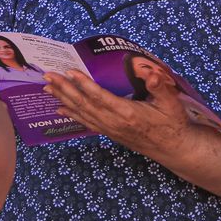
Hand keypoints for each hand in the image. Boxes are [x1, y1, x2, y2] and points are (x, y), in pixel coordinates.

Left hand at [44, 69, 197, 157]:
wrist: (173, 147)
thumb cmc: (172, 122)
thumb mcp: (171, 103)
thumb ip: (160, 86)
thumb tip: (151, 73)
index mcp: (127, 113)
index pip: (100, 97)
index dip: (84, 85)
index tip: (69, 72)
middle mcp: (114, 123)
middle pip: (84, 105)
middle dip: (64, 90)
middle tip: (48, 77)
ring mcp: (110, 129)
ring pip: (82, 113)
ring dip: (63, 100)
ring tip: (47, 88)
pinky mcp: (109, 133)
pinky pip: (86, 123)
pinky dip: (71, 115)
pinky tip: (59, 109)